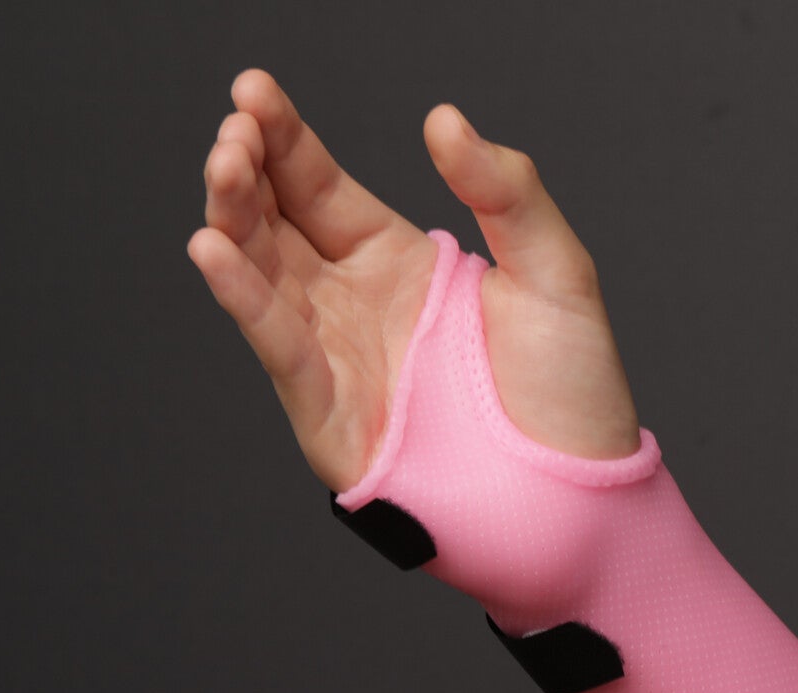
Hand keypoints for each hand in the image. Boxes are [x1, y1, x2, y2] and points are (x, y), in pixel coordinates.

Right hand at [187, 68, 642, 493]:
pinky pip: (280, 349)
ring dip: (233, 221)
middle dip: (245, 169)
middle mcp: (353, 307)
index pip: (319, 186)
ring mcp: (337, 361)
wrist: (583, 498)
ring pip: (263, 278)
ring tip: (223, 167)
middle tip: (235, 126)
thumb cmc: (573, 396)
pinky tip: (214, 249)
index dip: (283, 138)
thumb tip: (444, 119)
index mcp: (397, 264)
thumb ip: (508, 192)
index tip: (252, 89)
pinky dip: (244, 300)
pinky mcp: (332, 417)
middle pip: (276, 223)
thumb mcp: (556, 274)